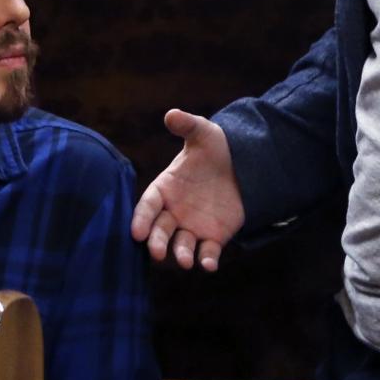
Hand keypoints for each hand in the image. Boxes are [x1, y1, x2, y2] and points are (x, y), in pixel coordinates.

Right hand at [130, 109, 245, 270]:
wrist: (243, 165)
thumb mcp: (203, 133)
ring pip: (182, 244)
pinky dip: (207, 261)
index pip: (148, 205)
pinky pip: (207, 252)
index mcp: (165, 187)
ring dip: (181, 254)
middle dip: (156, 241)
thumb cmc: (215, 148)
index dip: (141, 218)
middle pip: (160, 229)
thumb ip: (187, 125)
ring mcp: (192, 226)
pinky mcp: (213, 237)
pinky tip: (209, 265)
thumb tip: (172, 114)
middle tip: (156, 252)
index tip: (136, 232)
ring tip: (186, 261)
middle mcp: (174, 210)